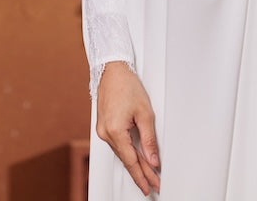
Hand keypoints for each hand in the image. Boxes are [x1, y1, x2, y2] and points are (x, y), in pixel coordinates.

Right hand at [96, 62, 160, 196]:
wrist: (112, 70)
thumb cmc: (128, 86)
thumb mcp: (145, 113)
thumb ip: (149, 139)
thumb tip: (153, 159)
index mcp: (115, 131)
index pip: (131, 161)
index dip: (143, 176)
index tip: (152, 186)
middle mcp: (105, 134)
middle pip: (127, 159)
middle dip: (141, 173)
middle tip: (153, 185)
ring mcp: (103, 131)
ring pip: (122, 153)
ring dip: (135, 164)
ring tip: (148, 175)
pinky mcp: (104, 127)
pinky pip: (117, 144)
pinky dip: (128, 152)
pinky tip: (135, 159)